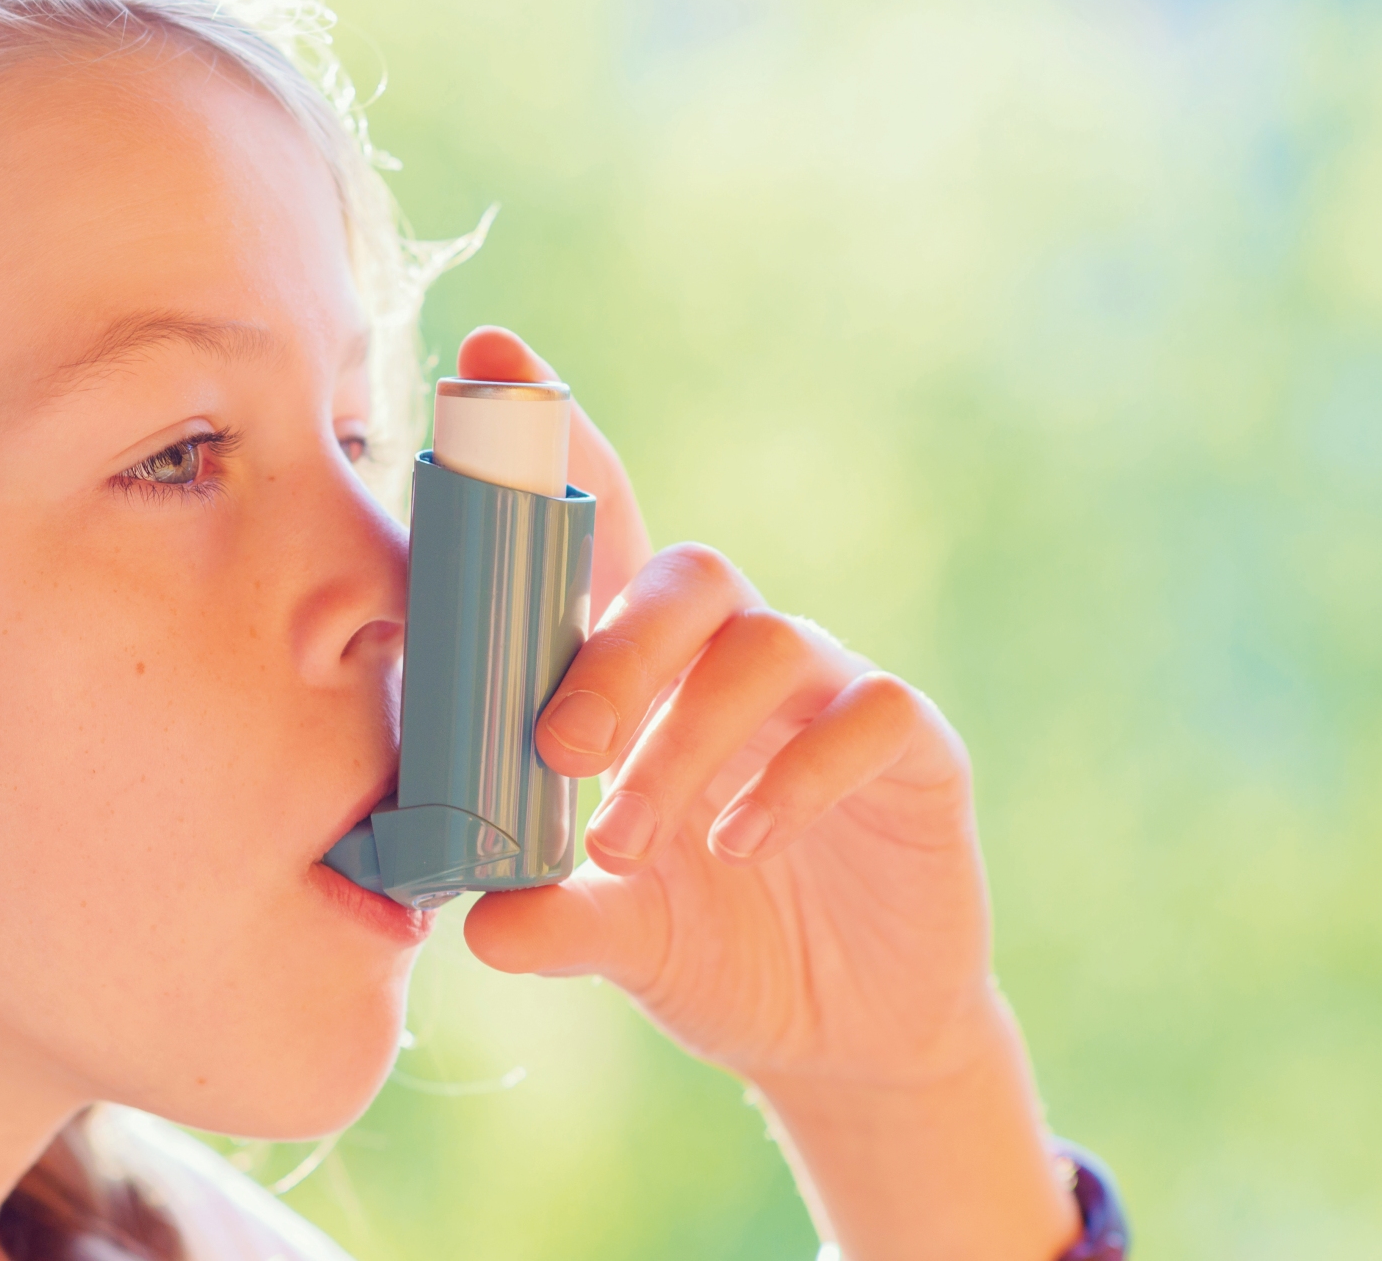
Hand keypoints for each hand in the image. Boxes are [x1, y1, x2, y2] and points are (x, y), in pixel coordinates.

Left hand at [455, 327, 1078, 1260]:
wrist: (849, 1030)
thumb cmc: (717, 947)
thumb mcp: (624, 935)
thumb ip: (555, 917)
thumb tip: (477, 929)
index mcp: (651, 673)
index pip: (601, 538)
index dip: (556, 446)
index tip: (491, 360)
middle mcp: (738, 657)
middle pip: (688, 573)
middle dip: (614, 651)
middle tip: (563, 752)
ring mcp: (831, 691)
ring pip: (766, 644)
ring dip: (687, 743)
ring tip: (635, 848)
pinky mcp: (914, 745)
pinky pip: (867, 711)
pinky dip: (796, 774)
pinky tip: (744, 843)